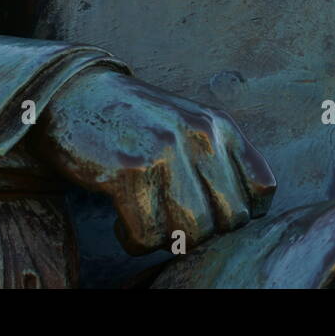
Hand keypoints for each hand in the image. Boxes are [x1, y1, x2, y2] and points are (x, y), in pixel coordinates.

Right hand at [31, 67, 276, 254]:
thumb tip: (253, 214)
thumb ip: (223, 161)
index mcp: (220, 126)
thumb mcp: (190, 127)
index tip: (206, 212)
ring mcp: (166, 151)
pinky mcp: (130, 171)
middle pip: (230, 220)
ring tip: (145, 220)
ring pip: (193, 232)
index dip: (237, 215)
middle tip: (170, 220)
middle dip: (201, 232)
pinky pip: (149, 235)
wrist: (71, 95)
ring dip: (167, 240)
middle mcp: (200, 135)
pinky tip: (121, 221)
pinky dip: (134, 240)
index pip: (263, 191)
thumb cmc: (134, 122)